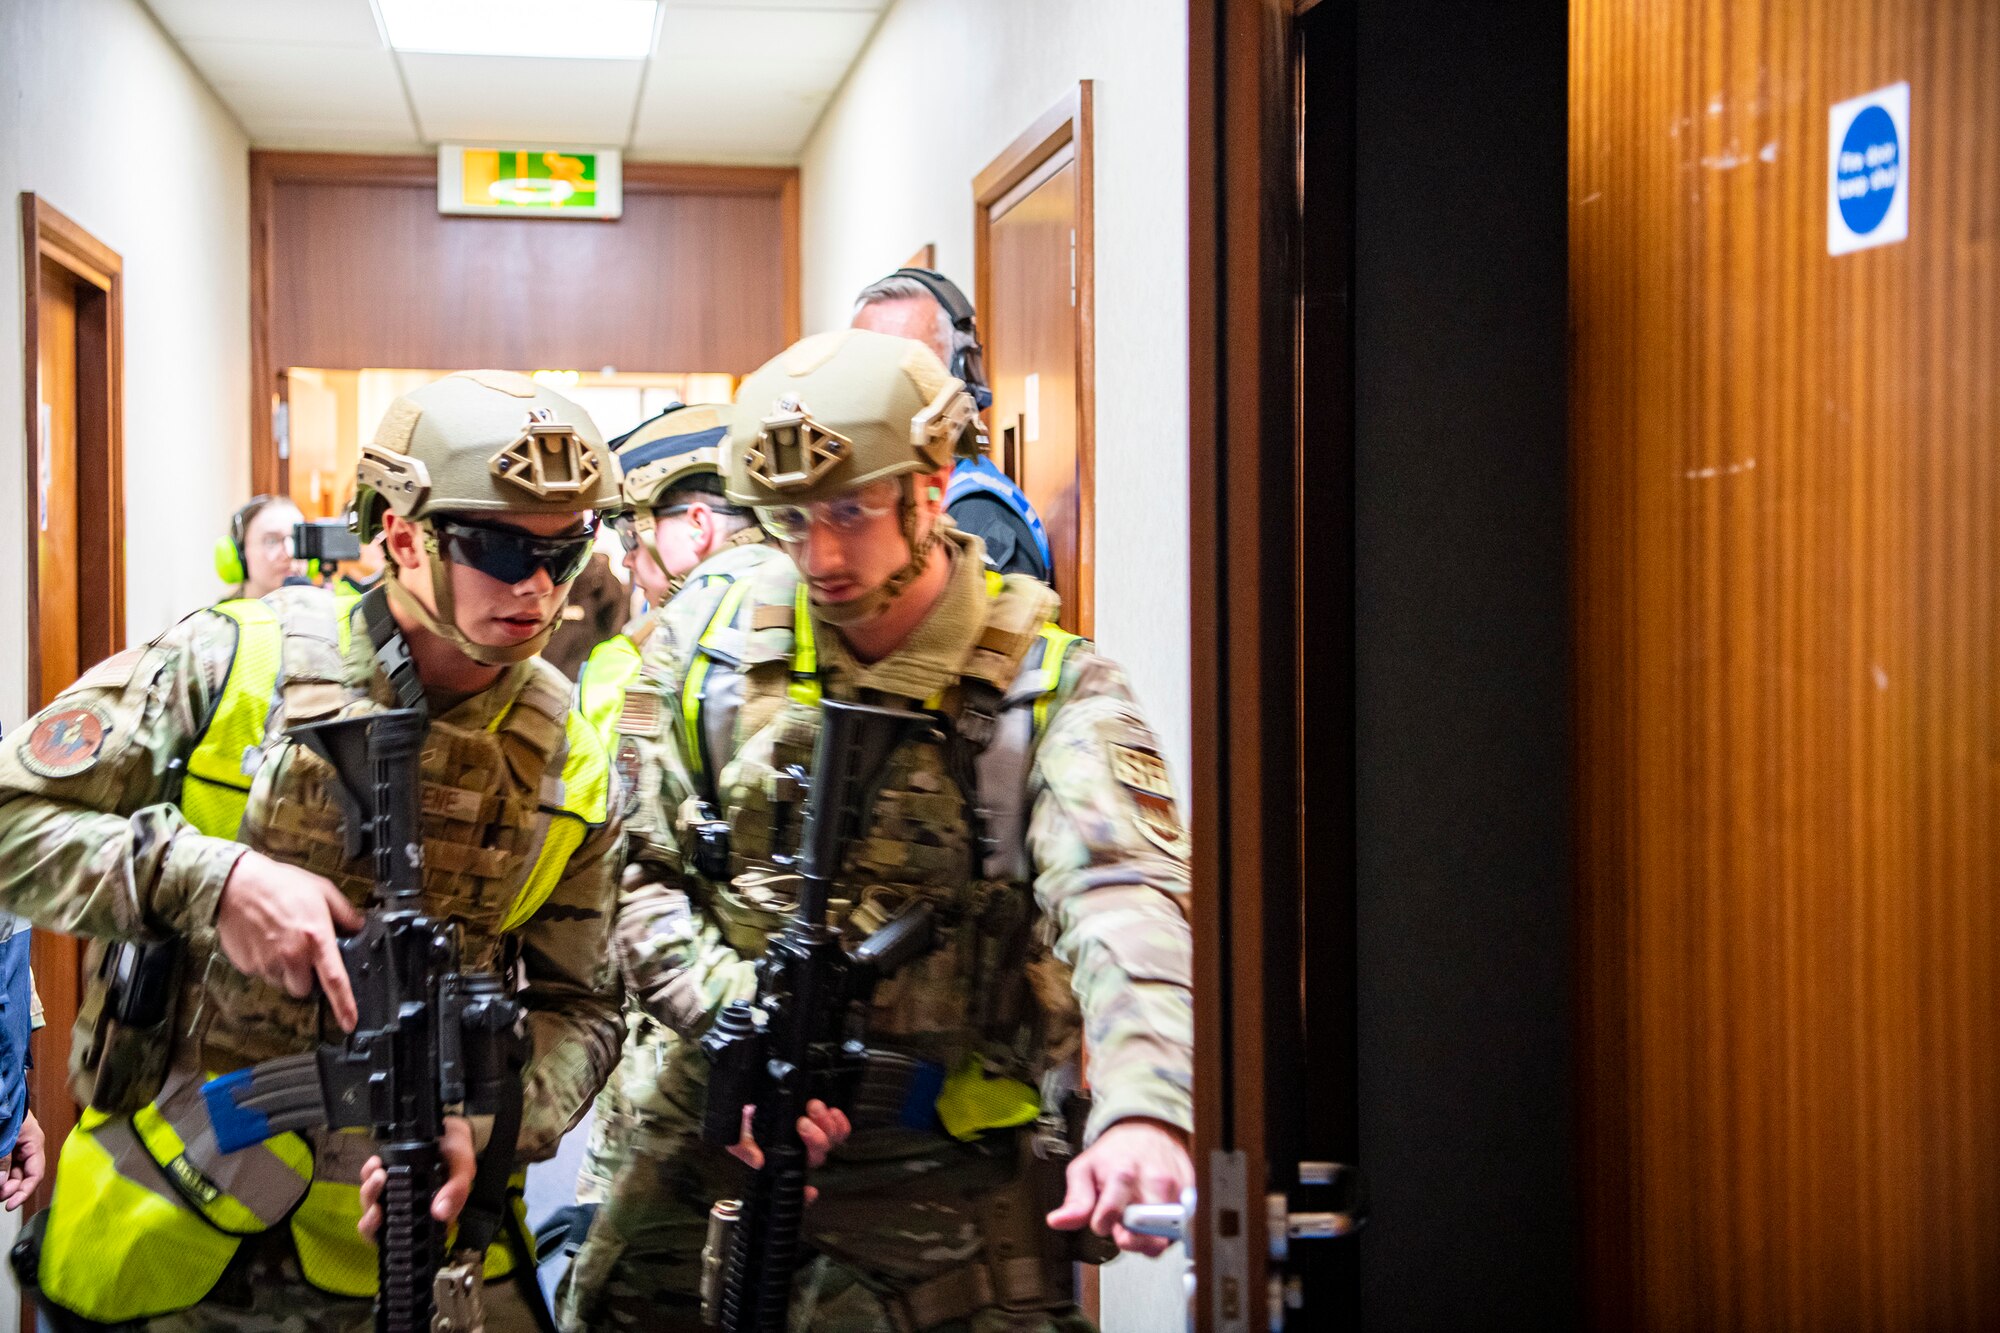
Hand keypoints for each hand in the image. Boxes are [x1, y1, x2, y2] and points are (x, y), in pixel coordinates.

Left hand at [0, 1112, 43, 1209]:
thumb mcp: (5, 1137)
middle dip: (10, 1188)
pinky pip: (4, 1164)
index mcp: (34, 1143)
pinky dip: (0, 1172)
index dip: (24, 1191)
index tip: (10, 1205)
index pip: (35, 1173)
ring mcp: (15, 1146)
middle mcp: (27, 1147)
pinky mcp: (5, 1146)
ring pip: (11, 1172)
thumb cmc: (5, 1108)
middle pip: (23, 1176)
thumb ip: (4, 1160)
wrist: (0, 1094)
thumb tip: (2, 1184)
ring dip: (3, 1182)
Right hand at [216, 850, 364, 1030]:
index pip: (334, 980)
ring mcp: (267, 962)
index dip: (344, 1005)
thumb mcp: (323, 891)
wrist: (237, 883)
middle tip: (302, 952)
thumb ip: (345, 913)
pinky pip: (263, 974)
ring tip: (281, 940)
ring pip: (282, 982)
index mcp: (315, 938)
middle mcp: (292, 955)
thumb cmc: (280, 884)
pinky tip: (264, 940)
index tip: (350, 1023)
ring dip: (285, 970)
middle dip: (306, 976)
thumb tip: (358, 926)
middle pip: (304, 988)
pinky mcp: (247, 965)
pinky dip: (266, 963)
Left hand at [356, 1116, 476, 1241]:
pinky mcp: (386, 1178)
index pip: (402, 1237)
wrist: (449, 1129)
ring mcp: (394, 1195)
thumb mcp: (464, 1168)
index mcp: (427, 1217)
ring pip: (371, 1204)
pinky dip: (367, 1174)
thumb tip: (440, 1212)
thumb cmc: (457, 1152)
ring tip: (377, 1173)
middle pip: (379, 1225)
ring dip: (368, 1192)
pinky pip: (369, 1182)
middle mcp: (407, 1209)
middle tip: (377, 1196)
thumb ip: (457, 1190)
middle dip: (370, 1213)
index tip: (380, 1215)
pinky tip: (375, 1163)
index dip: (383, 1233)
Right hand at [727, 1100, 850, 1203]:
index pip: (792, 1183)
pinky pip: (839, 1129)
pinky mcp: (821, 1119)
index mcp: (777, 1159)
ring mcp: (812, 1134)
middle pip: (816, 1157)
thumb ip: (742, 1147)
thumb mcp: (734, 1132)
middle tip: (801, 1123)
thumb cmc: (742, 1114)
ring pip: (830, 1142)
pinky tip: (830, 1112)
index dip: (804, 1195)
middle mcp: (797, 1151)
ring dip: (826, 1126)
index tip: (811, 1191)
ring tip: (813, 1108)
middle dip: (814, 1140)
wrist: (748, 1089)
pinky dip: (838, 1122)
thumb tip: (758, 1161)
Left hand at [1046, 1117, 1194, 1256]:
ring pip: (1165, 1236)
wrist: (1148, 1130)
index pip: (1110, 1216)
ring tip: (1138, 1222)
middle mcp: (1152, 1181)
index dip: (1101, 1225)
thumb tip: (1058, 1221)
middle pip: (1145, 1234)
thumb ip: (1075, 1200)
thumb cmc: (1115, 1152)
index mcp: (1122, 1174)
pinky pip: (1179, 1230)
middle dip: (1130, 1239)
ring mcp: (1175, 1189)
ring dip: (1148, 1238)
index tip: (1100, 1222)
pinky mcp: (1190, 1195)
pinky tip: (1154, 1220)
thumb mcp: (1085, 1169)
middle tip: (1122, 1227)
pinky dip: (1165, 1232)